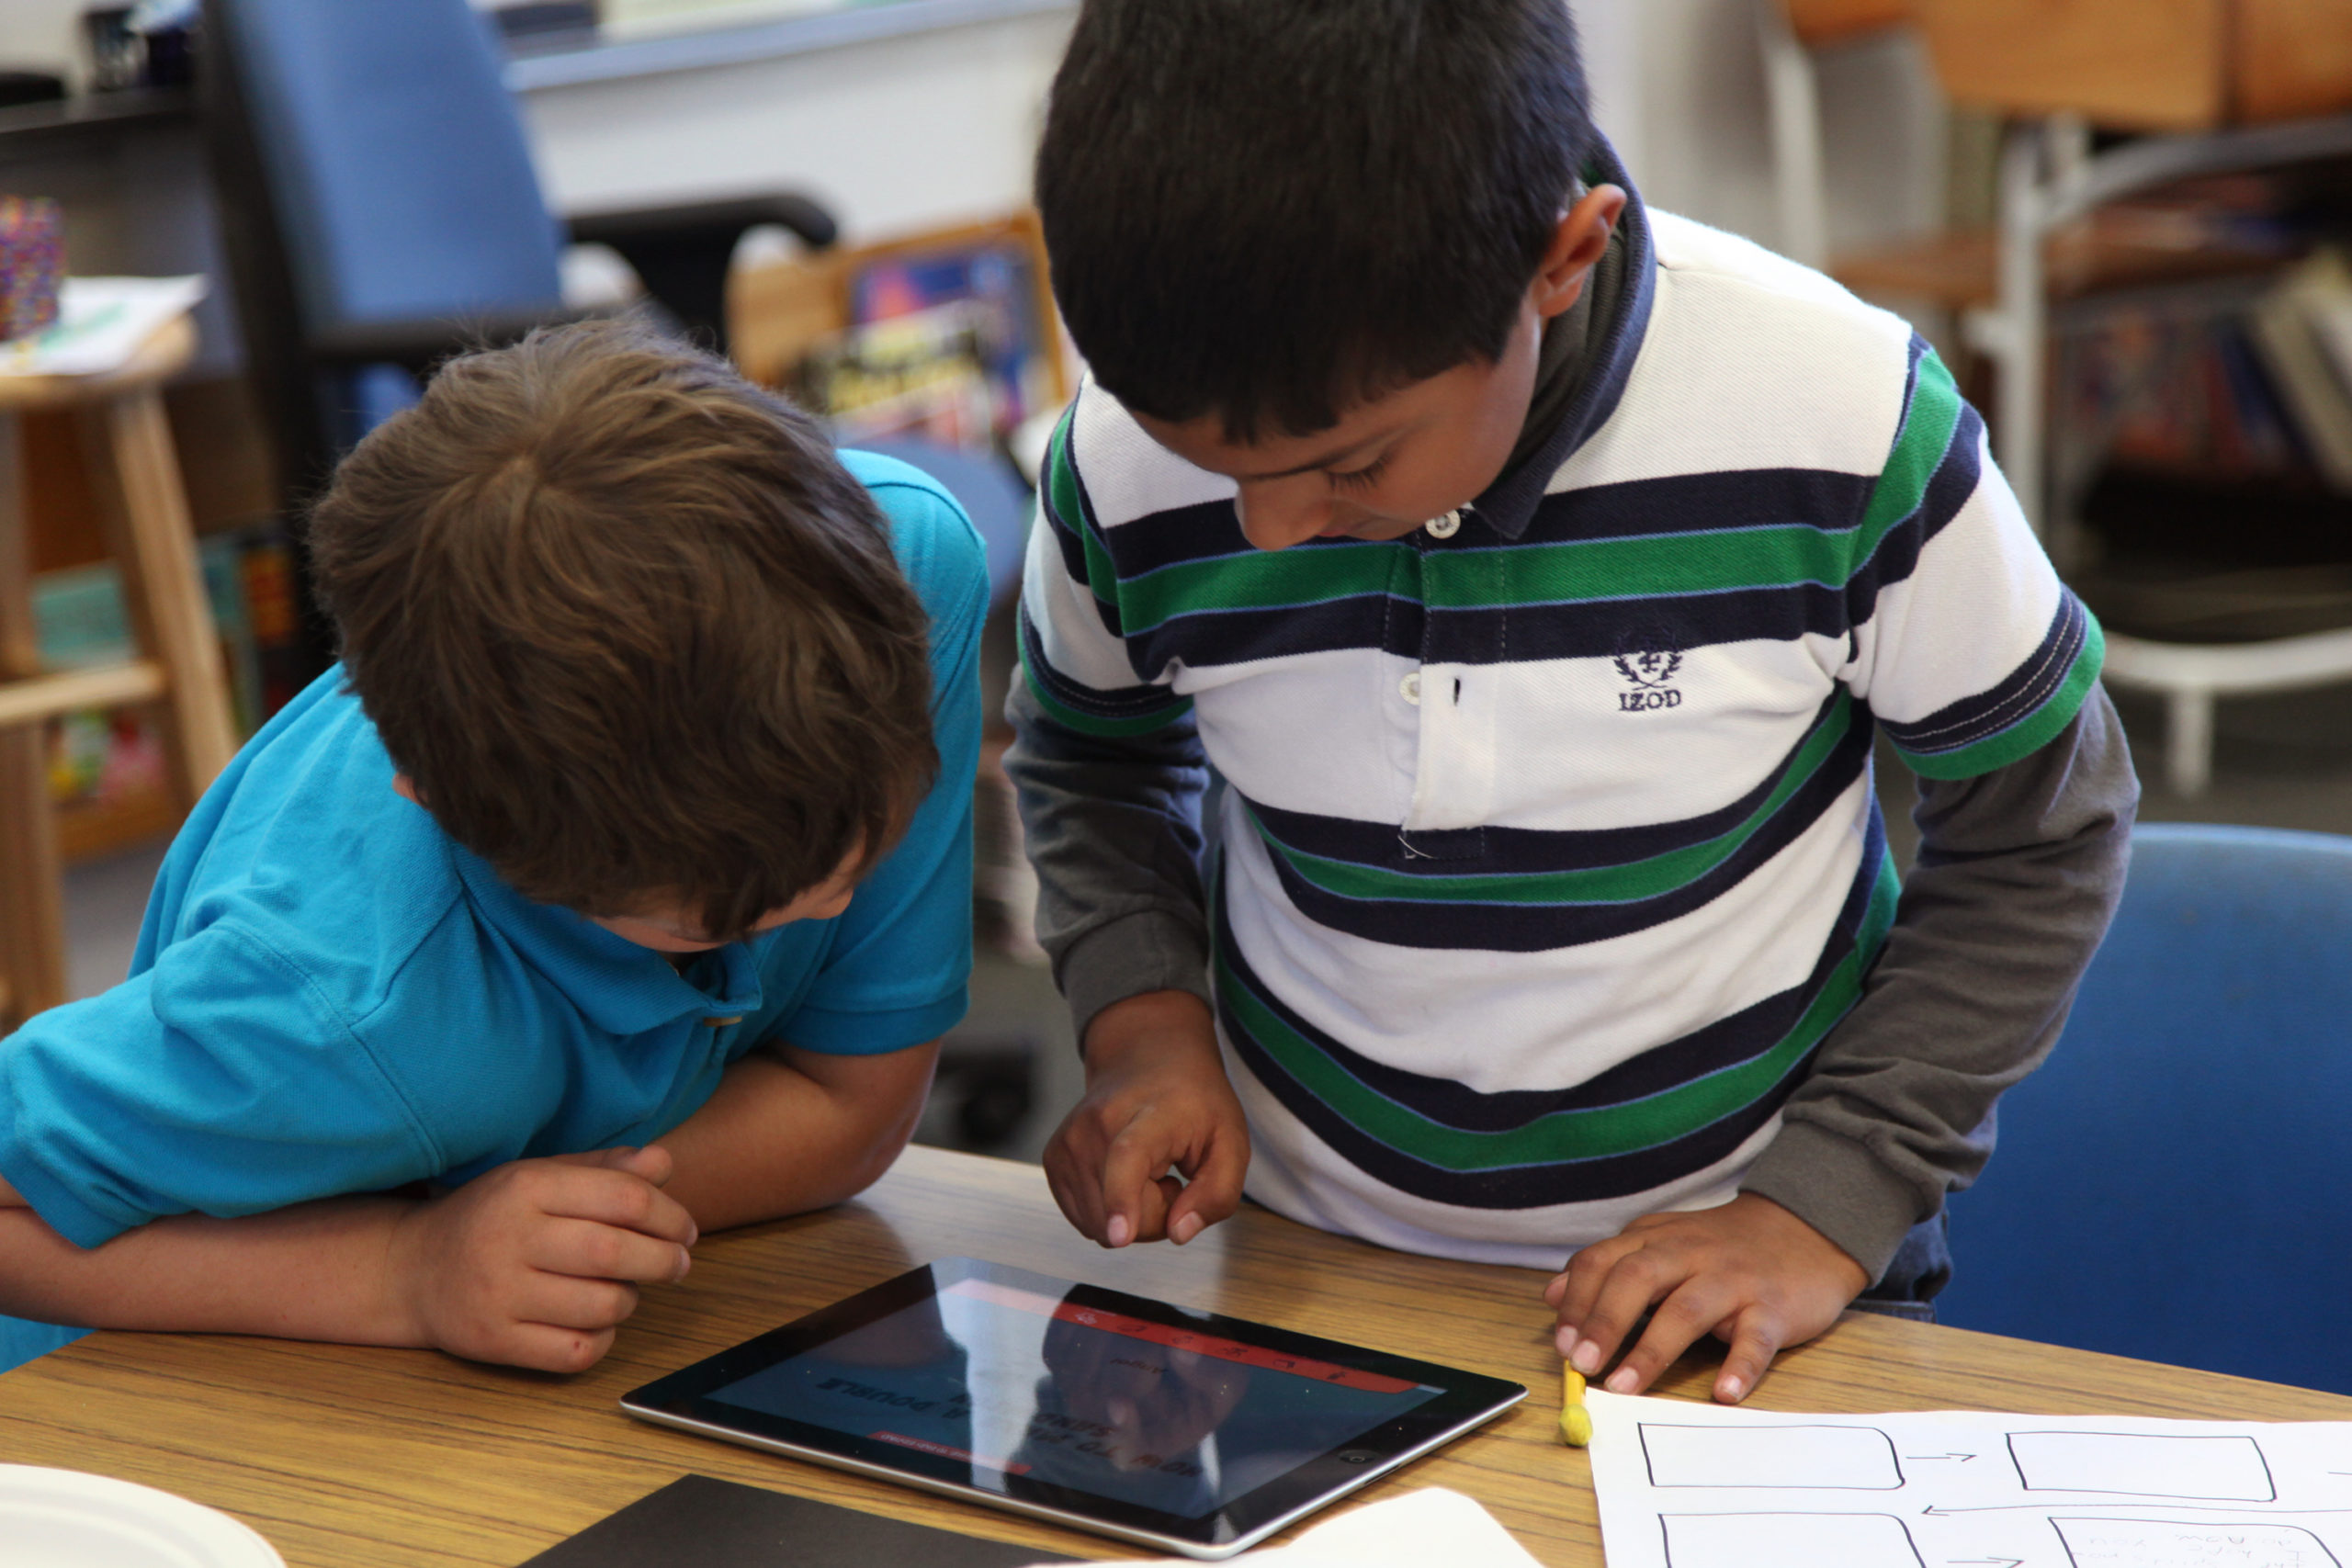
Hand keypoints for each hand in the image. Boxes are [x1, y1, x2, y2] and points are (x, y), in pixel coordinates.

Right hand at [389, 1145, 697, 1372]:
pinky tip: (593, 1323)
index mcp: (528, 1186)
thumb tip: (663, 1163)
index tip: (686, 1230)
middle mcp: (511, 1237)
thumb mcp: (541, 1177)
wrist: (410, 1269)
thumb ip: (604, 1169)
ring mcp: (499, 1293)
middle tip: (678, 1264)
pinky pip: (575, 1351)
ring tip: (622, 1289)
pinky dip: (600, 1340)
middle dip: (663, 1260)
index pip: (623, 1197)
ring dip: (629, 1301)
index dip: (670, 1215)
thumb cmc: (492, 1218)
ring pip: (602, 1306)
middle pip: (615, 1251)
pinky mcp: (494, 1341)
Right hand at [1044, 991, 1248, 1248]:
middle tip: (1172, 1178)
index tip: (1119, 1235)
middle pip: (1117, 1212)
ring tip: (1148, 1173)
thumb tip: (1178, 1234)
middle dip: (1155, 1216)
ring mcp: (1068, 1141)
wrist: (1146, 1058)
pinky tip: (1125, 1177)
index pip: (1128, 1158)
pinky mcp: (1053, 1159)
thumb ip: (1217, 1194)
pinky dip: (1110, 1210)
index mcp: (1150, 1115)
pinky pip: (1085, 1220)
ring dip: (1133, 1214)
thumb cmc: (1194, 1103)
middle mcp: (1097, 1124)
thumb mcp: (1232, 1142)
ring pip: (1099, 1225)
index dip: (1123, 1199)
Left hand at [1543, 1193, 1868, 1403]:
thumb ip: (1607, 1267)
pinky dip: (1740, 1366)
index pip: (1603, 1262)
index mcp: (1654, 1240)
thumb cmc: (1719, 1247)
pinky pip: (1756, 1338)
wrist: (1804, 1229)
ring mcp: (1732, 1280)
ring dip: (1652, 1350)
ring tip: (1625, 1387)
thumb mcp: (1658, 1243)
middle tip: (1583, 1364)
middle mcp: (1689, 1254)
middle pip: (1637, 1279)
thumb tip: (1551, 1295)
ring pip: (1687, 1310)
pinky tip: (1723, 1393)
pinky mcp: (1774, 1307)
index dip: (1577, 1301)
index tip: (1561, 1343)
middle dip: (1604, 1322)